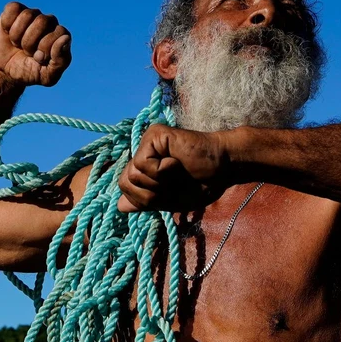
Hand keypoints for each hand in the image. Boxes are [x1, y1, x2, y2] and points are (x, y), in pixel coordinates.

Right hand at [0, 2, 71, 86]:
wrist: (4, 70)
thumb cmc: (28, 72)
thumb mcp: (46, 76)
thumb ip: (60, 61)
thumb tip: (65, 38)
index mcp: (61, 35)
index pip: (59, 32)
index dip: (44, 49)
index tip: (38, 59)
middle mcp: (49, 22)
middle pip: (42, 22)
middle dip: (29, 42)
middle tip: (26, 52)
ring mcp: (32, 14)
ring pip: (26, 16)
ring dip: (17, 36)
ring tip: (17, 44)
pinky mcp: (15, 10)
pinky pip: (12, 9)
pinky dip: (7, 24)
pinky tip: (8, 33)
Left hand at [117, 125, 232, 212]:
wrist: (221, 170)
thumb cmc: (199, 185)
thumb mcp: (166, 201)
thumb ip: (143, 202)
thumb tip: (119, 206)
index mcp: (144, 168)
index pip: (125, 189)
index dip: (145, 199)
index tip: (168, 192)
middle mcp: (142, 153)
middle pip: (125, 183)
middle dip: (151, 192)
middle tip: (174, 182)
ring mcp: (147, 142)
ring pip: (133, 174)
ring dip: (158, 181)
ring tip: (177, 171)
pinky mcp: (154, 135)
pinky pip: (142, 163)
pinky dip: (161, 170)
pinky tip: (177, 162)